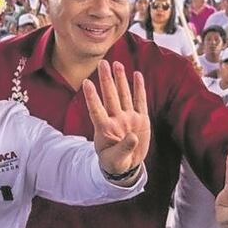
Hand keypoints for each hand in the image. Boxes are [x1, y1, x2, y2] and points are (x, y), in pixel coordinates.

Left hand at [82, 61, 149, 177]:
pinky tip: (136, 74)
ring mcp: (128, 118)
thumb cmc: (116, 162)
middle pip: (110, 96)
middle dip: (106, 80)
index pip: (96, 110)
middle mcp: (116, 120)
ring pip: (124, 95)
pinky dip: (139, 88)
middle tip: (102, 63)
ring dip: (120, 79)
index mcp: (106, 129)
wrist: (127, 164)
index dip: (91, 97)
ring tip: (116, 64)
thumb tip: (133, 138)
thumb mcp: (116, 160)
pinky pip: (140, 101)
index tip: (86, 82)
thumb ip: (123, 149)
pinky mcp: (141, 119)